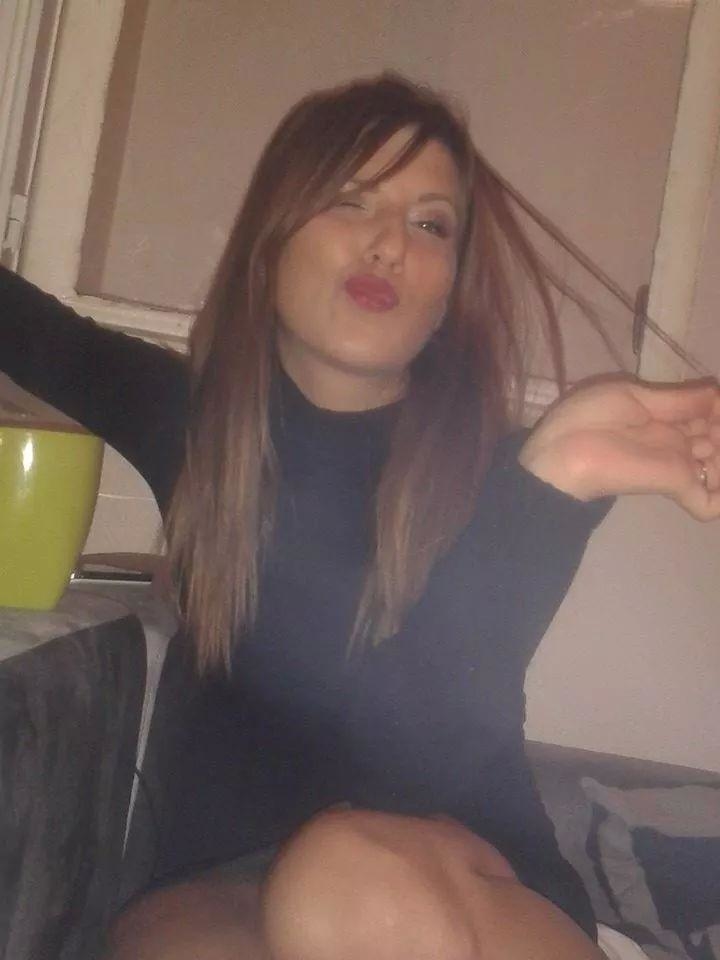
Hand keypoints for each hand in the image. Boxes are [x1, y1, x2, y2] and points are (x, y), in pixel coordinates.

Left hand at [518, 375, 719, 520]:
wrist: (561, 454)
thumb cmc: (589, 418)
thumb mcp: (634, 396)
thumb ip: (680, 399)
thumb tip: (718, 394)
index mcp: (666, 415)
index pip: (708, 410)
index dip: (717, 408)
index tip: (715, 405)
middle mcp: (678, 441)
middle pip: (717, 437)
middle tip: (710, 431)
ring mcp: (679, 465)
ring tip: (708, 449)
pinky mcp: (675, 485)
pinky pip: (709, 503)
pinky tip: (717, 485)